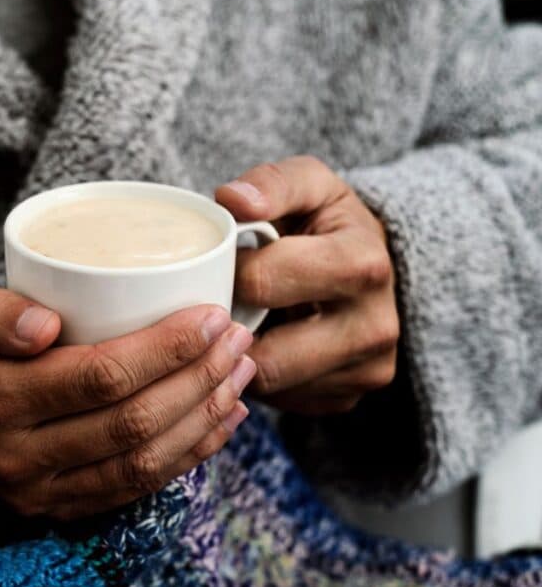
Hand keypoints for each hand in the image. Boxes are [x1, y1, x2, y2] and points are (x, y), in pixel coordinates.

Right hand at [0, 286, 255, 519]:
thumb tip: (45, 325)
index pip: (98, 377)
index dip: (164, 349)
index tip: (209, 316)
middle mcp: (17, 457)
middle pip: (132, 422)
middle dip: (198, 379)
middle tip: (237, 338)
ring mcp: (40, 492)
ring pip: (142, 462)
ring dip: (203, 418)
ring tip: (241, 374)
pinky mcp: (59, 509)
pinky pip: (135, 490)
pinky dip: (188, 456)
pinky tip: (222, 421)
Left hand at [215, 156, 399, 414]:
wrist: (370, 263)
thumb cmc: (326, 221)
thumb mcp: (308, 184)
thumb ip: (271, 184)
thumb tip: (231, 200)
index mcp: (362, 265)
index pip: (261, 283)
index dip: (224, 272)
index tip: (216, 263)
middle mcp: (375, 327)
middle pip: (266, 354)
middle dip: (227, 330)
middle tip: (212, 305)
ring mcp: (366, 371)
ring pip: (268, 386)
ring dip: (237, 360)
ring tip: (231, 324)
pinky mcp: (347, 398)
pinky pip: (280, 403)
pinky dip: (257, 380)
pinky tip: (257, 345)